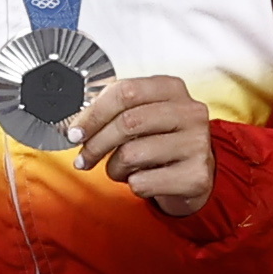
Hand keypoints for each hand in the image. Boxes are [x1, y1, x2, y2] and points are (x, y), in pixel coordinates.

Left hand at [71, 74, 214, 215]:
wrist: (195, 174)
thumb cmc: (161, 141)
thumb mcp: (143, 117)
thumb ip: (114, 113)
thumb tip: (75, 126)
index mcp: (172, 88)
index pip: (125, 91)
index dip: (93, 113)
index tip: (75, 132)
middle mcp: (190, 112)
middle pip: (127, 122)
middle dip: (96, 144)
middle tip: (83, 158)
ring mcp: (197, 144)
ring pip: (132, 154)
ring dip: (114, 168)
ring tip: (120, 169)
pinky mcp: (196, 176)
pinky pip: (143, 182)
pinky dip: (133, 185)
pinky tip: (143, 180)